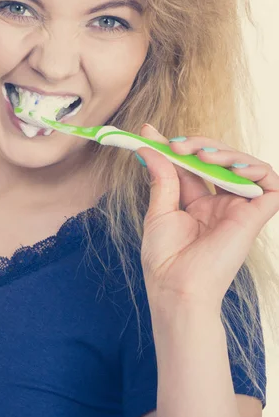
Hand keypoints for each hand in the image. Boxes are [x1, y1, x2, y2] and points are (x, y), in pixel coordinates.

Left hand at [136, 123, 278, 312]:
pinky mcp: (254, 217)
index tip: (150, 131)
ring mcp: (238, 209)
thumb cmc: (165, 257)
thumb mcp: (159, 210)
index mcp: (197, 203)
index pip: (192, 165)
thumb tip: (150, 146)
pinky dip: (256, 169)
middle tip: (176, 144)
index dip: (176, 145)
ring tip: (201, 155)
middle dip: (198, 144)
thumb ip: (161, 177)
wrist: (176, 286)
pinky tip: (232, 168)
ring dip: (224, 152)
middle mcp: (220, 203)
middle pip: (219, 159)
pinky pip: (270, 185)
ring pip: (244, 165)